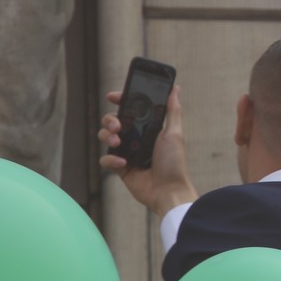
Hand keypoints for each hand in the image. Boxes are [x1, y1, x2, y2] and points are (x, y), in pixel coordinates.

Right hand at [97, 85, 197, 216]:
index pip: (131, 109)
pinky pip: (105, 159)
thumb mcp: (175, 133)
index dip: (120, 101)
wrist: (168, 191)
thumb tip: (174, 89)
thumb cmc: (174, 163)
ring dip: (107, 136)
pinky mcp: (120, 167)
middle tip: (117, 126)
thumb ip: (173, 110)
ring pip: (105, 137)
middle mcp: (136, 137)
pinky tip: (122, 163)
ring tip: (117, 141)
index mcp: (149, 127)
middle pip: (113, 121)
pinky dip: (110, 159)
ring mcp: (127, 152)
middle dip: (110, 120)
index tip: (113, 96)